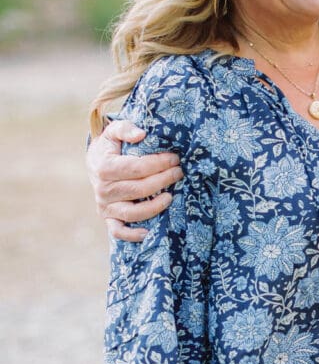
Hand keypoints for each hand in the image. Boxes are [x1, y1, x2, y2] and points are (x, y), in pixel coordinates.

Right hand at [86, 120, 182, 240]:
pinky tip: (150, 231)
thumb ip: (126, 128)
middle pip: (139, 189)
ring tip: (171, 196)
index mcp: (104, 167)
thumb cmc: (111, 146)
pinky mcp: (108, 218)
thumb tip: (141, 135)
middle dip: (164, 180)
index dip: (159, 163)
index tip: (175, 158)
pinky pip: (118, 231)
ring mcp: (105, 206)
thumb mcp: (114, 131)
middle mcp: (103, 189)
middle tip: (179, 172)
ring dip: (155, 207)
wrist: (95, 162)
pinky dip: (132, 235)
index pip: (137, 168)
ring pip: (132, 213)